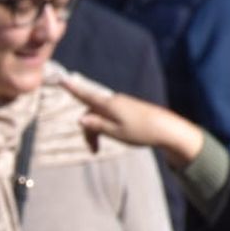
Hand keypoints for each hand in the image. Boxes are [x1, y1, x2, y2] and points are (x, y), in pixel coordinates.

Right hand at [57, 73, 204, 165]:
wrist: (167, 129)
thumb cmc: (141, 132)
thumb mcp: (116, 132)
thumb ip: (97, 125)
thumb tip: (80, 118)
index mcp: (109, 105)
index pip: (86, 96)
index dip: (73, 89)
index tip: (61, 79)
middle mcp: (114, 101)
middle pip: (91, 112)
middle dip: (88, 130)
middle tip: (93, 151)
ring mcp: (122, 104)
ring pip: (101, 115)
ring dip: (97, 131)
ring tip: (101, 149)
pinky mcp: (128, 109)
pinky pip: (110, 116)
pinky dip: (106, 127)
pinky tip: (116, 137)